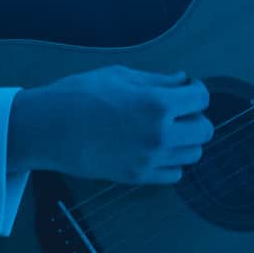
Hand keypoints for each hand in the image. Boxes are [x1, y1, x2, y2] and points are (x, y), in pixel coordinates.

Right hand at [6, 65, 212, 183]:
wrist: (48, 129)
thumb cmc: (79, 95)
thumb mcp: (119, 76)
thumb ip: (156, 80)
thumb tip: (182, 81)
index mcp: (157, 103)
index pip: (201, 98)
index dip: (195, 91)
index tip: (185, 90)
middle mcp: (160, 134)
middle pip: (204, 130)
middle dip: (195, 116)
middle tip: (177, 110)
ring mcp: (150, 159)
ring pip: (193, 154)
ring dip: (186, 140)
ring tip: (166, 130)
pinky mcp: (138, 176)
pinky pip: (174, 174)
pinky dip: (172, 162)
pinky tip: (155, 149)